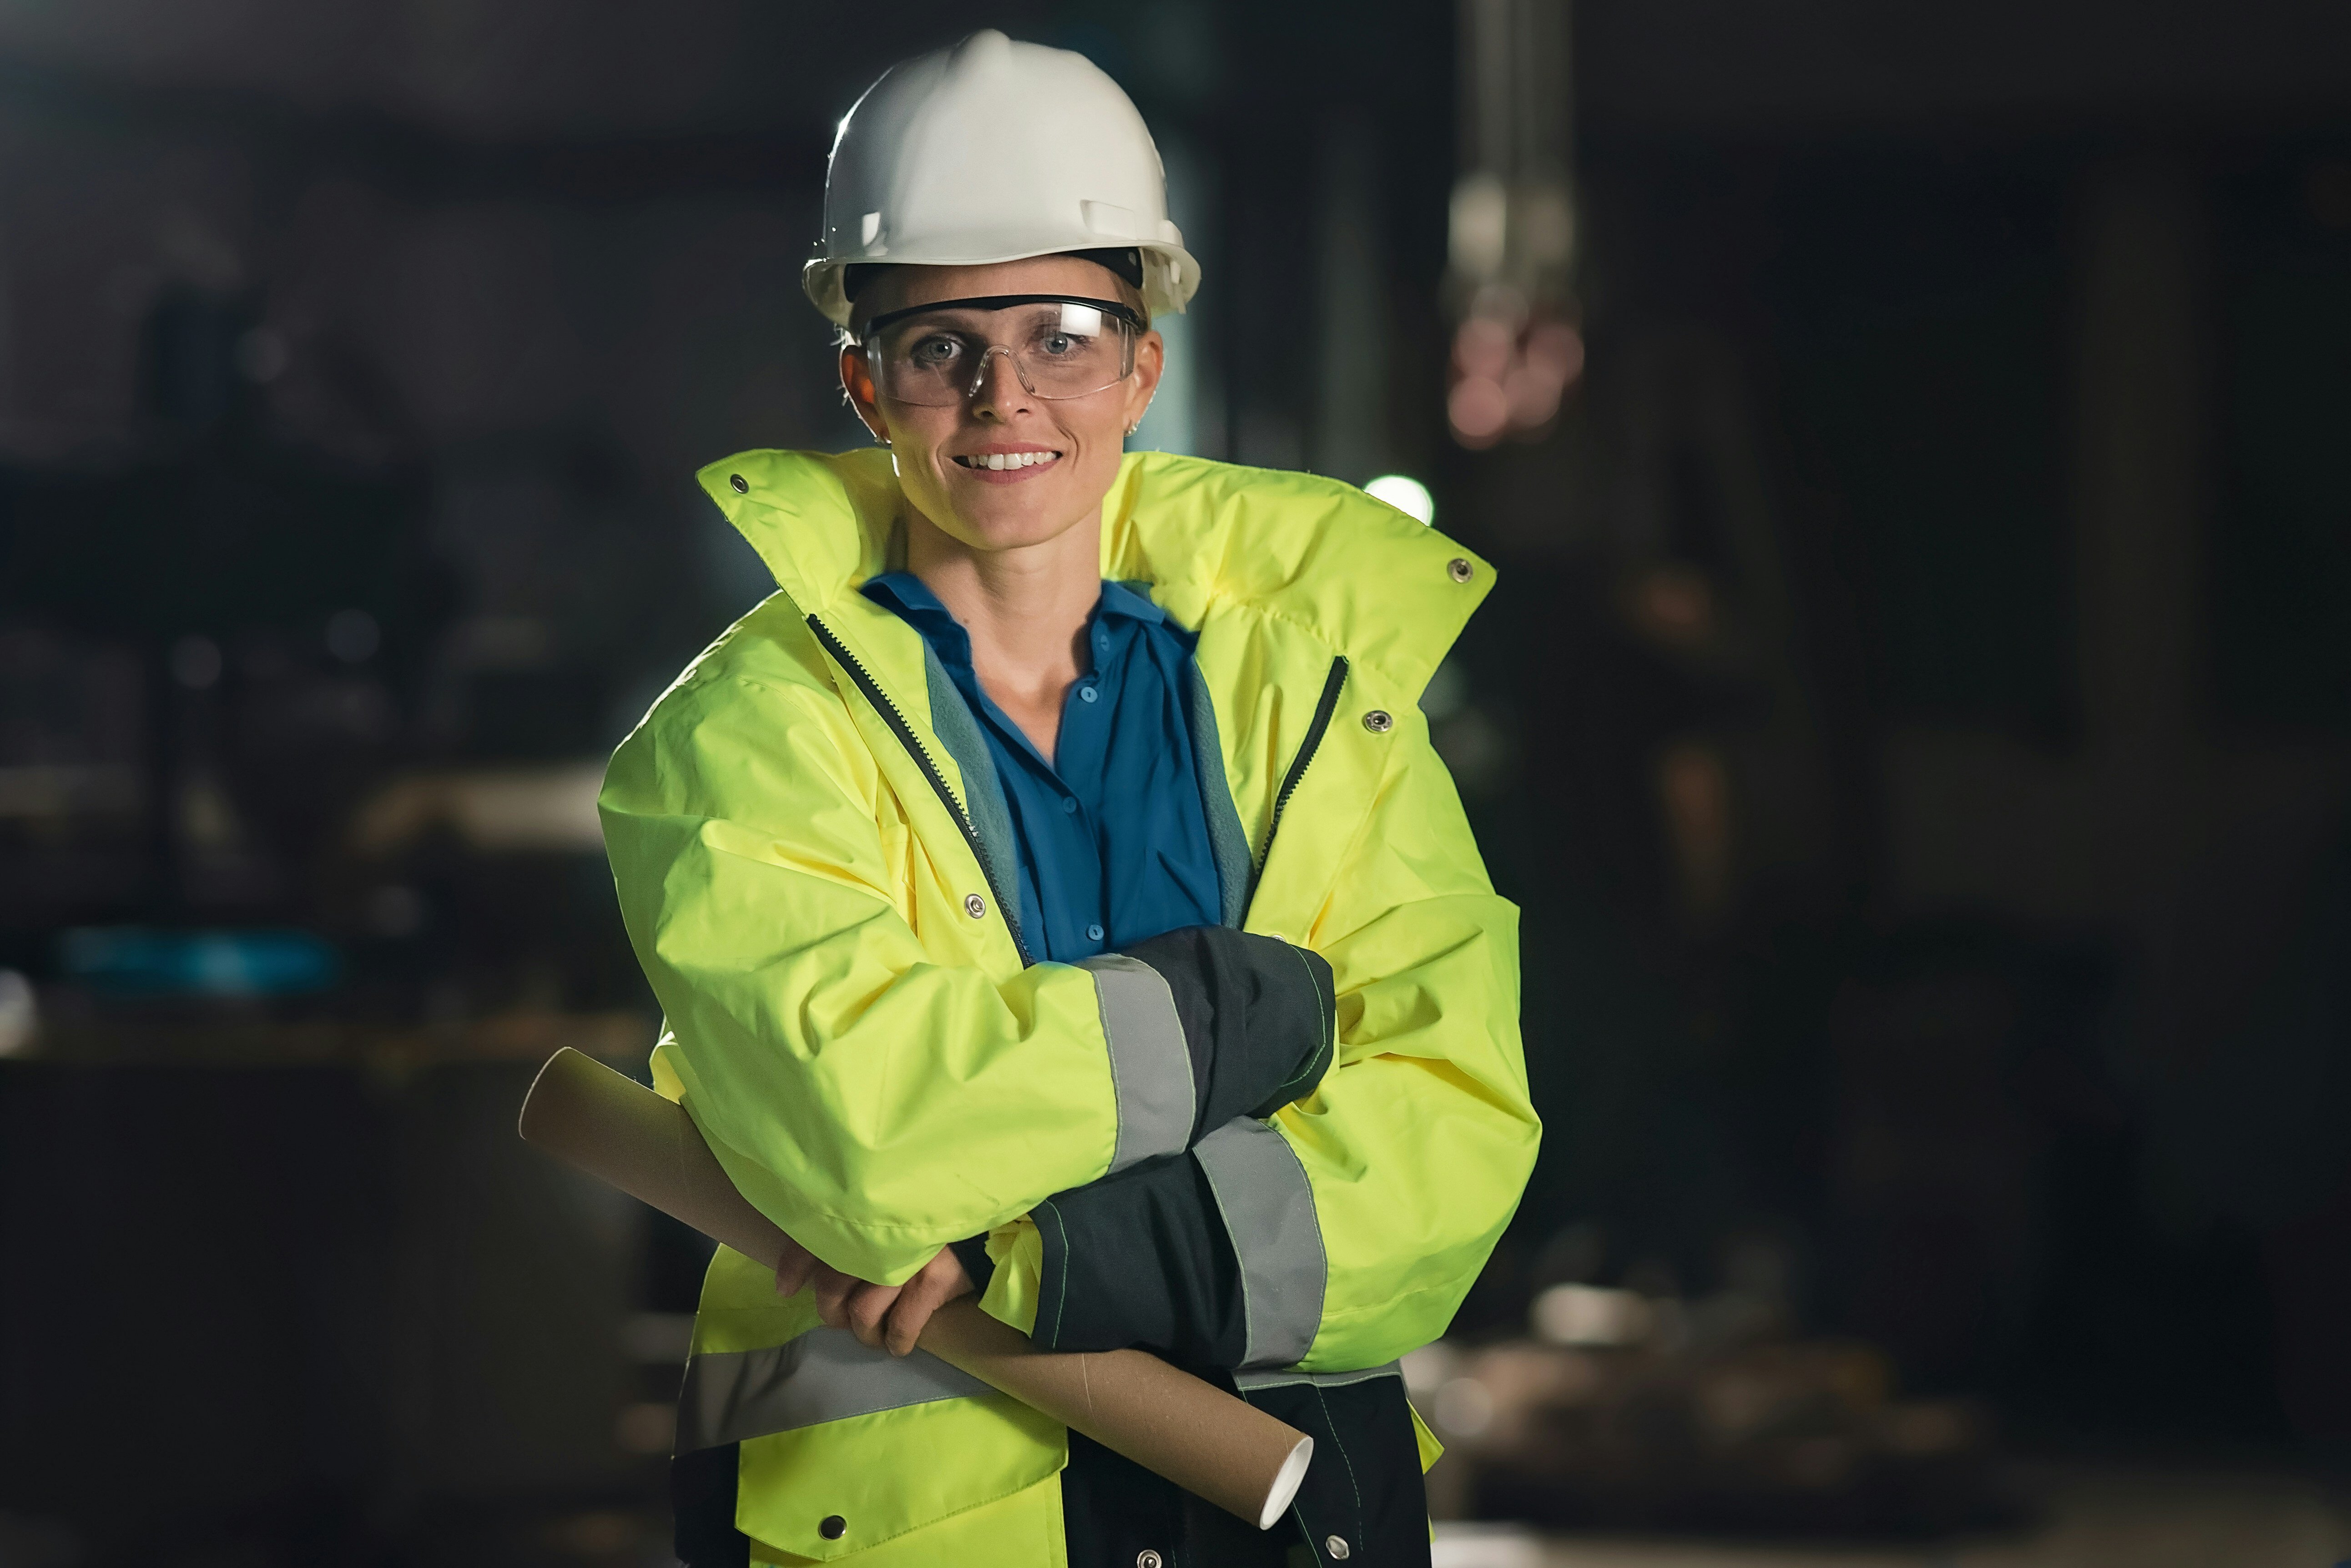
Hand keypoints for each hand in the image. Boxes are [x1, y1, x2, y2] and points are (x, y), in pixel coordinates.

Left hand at [775, 1239, 974, 1356]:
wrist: (990, 1228)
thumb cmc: (927, 1225)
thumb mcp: (883, 1222)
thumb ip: (839, 1239)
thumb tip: (788, 1286)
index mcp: (864, 1214)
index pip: (813, 1240)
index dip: (794, 1269)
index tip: (786, 1290)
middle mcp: (881, 1234)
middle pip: (832, 1287)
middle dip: (833, 1312)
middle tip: (845, 1316)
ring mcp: (909, 1257)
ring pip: (862, 1314)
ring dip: (865, 1332)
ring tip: (875, 1330)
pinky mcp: (936, 1280)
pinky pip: (900, 1329)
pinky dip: (894, 1343)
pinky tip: (897, 1343)